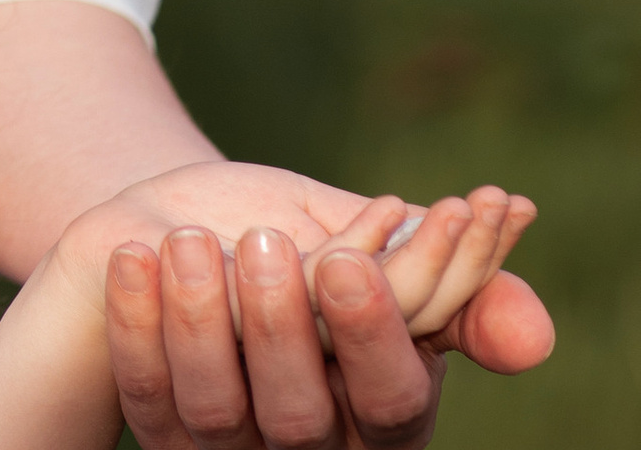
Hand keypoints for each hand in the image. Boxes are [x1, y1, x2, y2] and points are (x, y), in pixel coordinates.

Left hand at [101, 186, 549, 448]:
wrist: (205, 239)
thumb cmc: (309, 248)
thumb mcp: (376, 253)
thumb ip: (447, 280)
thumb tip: (532, 328)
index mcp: (383, 409)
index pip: (390, 399)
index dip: (371, 335)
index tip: (345, 257)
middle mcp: (313, 444)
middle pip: (300, 415)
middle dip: (281, 325)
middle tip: (264, 240)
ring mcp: (231, 444)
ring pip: (215, 409)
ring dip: (200, 322)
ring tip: (189, 239)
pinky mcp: (164, 428)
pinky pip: (146, 391)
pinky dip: (137, 322)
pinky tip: (135, 252)